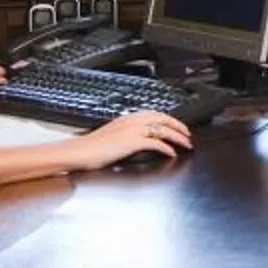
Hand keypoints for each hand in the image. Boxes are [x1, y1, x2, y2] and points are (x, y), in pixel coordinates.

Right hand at [66, 109, 191, 169]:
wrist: (78, 152)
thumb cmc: (90, 147)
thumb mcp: (112, 135)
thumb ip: (126, 133)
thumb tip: (138, 139)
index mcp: (127, 117)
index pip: (155, 114)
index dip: (170, 119)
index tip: (178, 126)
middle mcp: (132, 120)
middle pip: (163, 119)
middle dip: (179, 126)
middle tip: (188, 135)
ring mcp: (132, 130)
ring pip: (162, 129)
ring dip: (177, 137)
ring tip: (186, 144)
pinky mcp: (132, 142)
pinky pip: (156, 143)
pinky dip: (167, 148)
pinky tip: (172, 153)